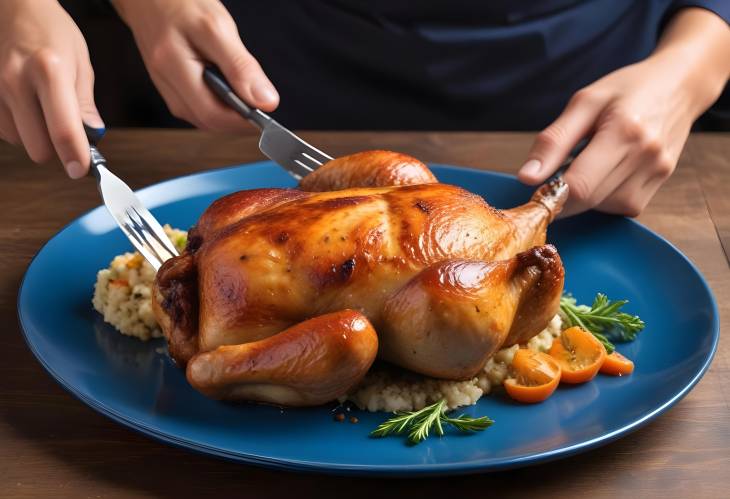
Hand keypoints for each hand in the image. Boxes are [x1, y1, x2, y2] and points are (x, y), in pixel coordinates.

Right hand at [0, 0, 102, 177]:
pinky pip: (2, 129)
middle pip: (38, 147)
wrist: (11, 6)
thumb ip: (85, 103)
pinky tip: (23, 103)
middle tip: (66, 130)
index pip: (64, 130)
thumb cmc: (50, 31)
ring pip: (19, 141)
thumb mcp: (80, 62)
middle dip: (56, 147)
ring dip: (34, 134)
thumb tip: (93, 136)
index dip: (75, 157)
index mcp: (49, 71)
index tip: (81, 169)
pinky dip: (17, 125)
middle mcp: (15, 80)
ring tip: (41, 106)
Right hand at [112, 0, 278, 130]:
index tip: (266, 112)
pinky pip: (199, 107)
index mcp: (173, 68)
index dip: (243, 121)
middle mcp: (166, 85)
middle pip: (209, 122)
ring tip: (242, 87)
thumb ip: (240, 67)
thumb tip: (264, 102)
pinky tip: (227, 87)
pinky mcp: (171, 88)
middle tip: (259, 100)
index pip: (213, 116)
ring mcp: (167, 88)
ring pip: (204, 118)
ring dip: (229, 111)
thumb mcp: (217, 28)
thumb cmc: (181, 2)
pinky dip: (219, 103)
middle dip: (238, 118)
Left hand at [518, 8, 729, 216]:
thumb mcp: (584, 103)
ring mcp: (658, 172)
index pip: (578, 186)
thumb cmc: (627, 88)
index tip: (536, 188)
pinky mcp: (661, 181)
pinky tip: (605, 172)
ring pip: (604, 207)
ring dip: (585, 196)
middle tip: (557, 174)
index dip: (551, 194)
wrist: (679, 84)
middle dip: (564, 195)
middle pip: (589, 200)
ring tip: (588, 163)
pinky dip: (605, 197)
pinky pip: (622, 206)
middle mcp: (646, 156)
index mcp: (624, 132)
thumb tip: (527, 178)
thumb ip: (553, 141)